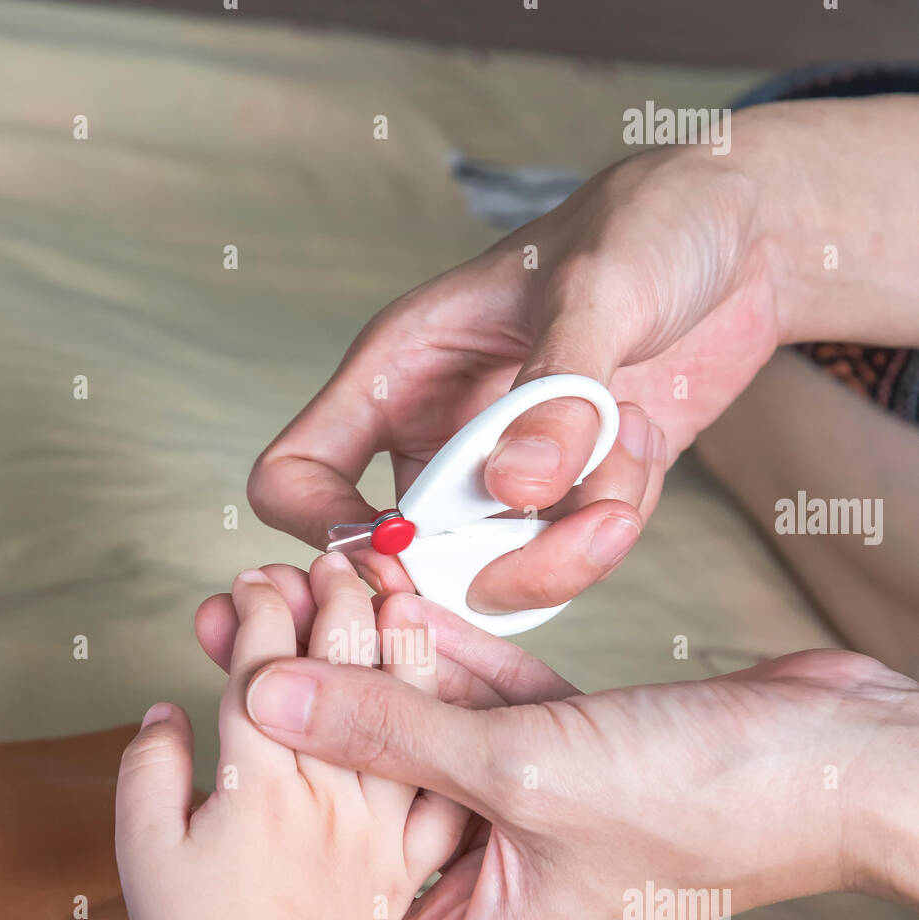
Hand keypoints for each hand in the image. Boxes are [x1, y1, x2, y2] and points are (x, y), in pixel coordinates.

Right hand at [115, 554, 466, 919]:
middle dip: (331, 607)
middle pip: (339, 679)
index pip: (267, 673)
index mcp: (258, 788)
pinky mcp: (408, 866)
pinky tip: (442, 691)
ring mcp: (377, 832)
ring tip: (391, 590)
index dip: (260, 614)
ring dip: (394, 646)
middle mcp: (326, 800)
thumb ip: (149, 772)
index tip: (252, 579)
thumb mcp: (143, 852)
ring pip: (400, 718)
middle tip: (327, 562)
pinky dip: (441, 738)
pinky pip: (438, 793)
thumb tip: (168, 708)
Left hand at [236, 596, 918, 919]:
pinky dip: (450, 650)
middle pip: (380, 791)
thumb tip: (267, 702)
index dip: (277, 811)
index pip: (348, 890)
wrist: (844, 758)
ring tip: (297, 584)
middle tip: (240, 622)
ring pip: (436, 733)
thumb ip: (393, 735)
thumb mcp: (526, 773)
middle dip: (316, 706)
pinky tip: (387, 591)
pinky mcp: (579, 749)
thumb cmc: (704, 806)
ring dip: (377, 659)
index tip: (213, 726)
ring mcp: (544, 811)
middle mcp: (507, 878)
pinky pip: (493, 701)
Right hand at [247, 132, 783, 614]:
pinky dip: (621, 513)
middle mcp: (435, 434)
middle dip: (501, 564)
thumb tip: (513, 488)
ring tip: (635, 447)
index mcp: (398, 371)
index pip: (297, 474)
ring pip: (501, 573)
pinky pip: (572, 554)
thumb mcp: (597, 290)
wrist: (744, 234)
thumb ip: (554, 393)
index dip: (325, 527)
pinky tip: (647, 438)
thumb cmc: (649, 226)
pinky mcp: (565, 498)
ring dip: (580, 536)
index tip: (402, 546)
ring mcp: (499, 474)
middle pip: (413, 561)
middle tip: (588, 524)